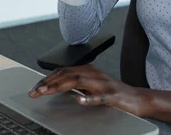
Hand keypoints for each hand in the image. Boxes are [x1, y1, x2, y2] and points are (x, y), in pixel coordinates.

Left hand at [28, 65, 146, 116]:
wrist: (136, 98)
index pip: (62, 71)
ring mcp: (103, 84)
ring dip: (59, 86)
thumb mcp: (91, 85)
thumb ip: (76, 83)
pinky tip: (79, 100)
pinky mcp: (112, 95)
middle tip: (34, 91)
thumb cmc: (112, 93)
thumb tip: (55, 85)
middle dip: (48, 82)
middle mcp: (94, 73)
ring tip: (46, 92)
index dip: (46, 78)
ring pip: (78, 81)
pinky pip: (99, 97)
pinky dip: (88, 98)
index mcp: (87, 70)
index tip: (34, 87)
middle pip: (66, 74)